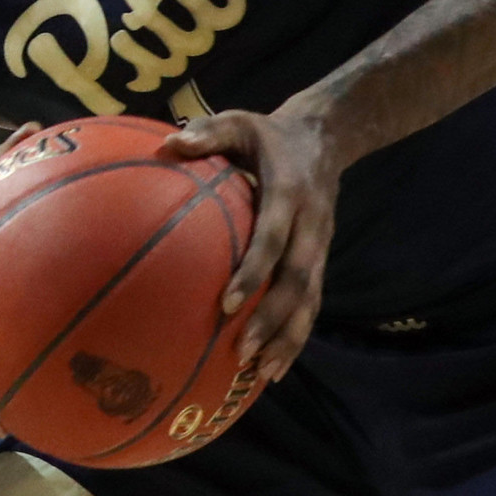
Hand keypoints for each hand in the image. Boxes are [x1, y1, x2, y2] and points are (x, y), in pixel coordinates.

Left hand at [164, 106, 341, 381]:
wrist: (326, 136)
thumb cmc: (266, 133)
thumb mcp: (239, 121)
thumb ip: (208, 132)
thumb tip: (169, 144)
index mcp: (289, 194)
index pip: (274, 239)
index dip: (254, 271)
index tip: (227, 303)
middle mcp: (310, 226)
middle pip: (298, 281)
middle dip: (274, 320)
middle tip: (243, 352)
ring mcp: (319, 246)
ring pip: (310, 299)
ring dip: (289, 338)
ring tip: (262, 374)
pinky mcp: (320, 259)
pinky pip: (311, 302)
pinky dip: (296, 335)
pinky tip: (273, 367)